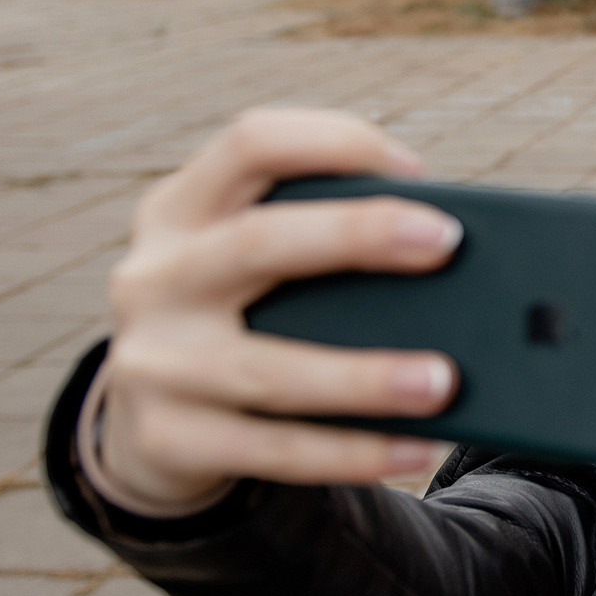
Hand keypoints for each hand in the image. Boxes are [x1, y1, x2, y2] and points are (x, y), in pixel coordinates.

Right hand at [95, 108, 462, 515]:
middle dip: (356, 235)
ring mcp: (153, 363)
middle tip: (446, 241)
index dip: (335, 142)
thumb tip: (448, 257)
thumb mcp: (247, 265)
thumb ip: (317, 244)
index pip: (249, 144)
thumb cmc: (238, 318)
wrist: (147, 424)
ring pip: (269, 370)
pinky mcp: (167, 440)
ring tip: (444, 381)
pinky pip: (274, 451)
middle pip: (257, 242)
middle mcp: (153, 278)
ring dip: (365, 377)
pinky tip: (415, 450)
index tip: (417, 170)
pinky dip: (352, 453)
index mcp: (179, 211)